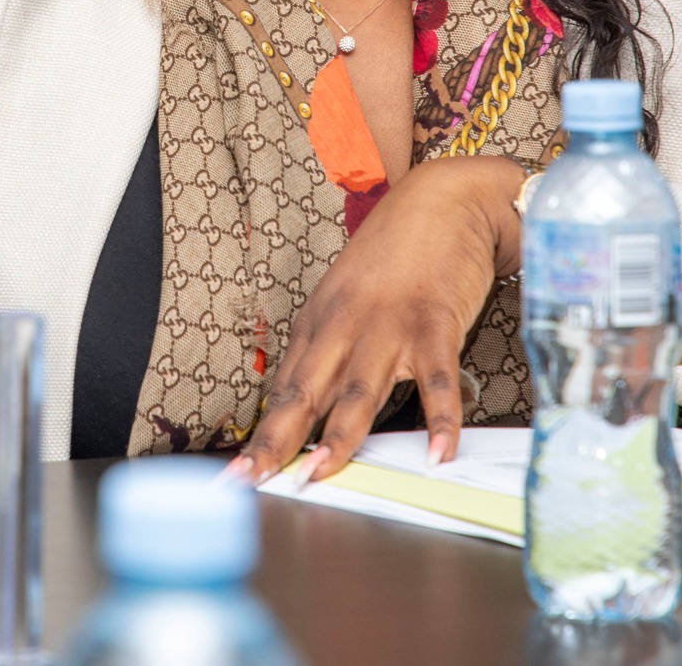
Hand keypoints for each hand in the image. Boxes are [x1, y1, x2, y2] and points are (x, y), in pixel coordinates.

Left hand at [231, 155, 524, 485]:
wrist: (442, 198)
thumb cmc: (396, 254)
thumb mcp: (349, 298)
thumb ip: (334, 350)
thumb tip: (314, 406)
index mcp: (319, 322)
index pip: (285, 387)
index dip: (263, 432)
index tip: (239, 472)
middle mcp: (345, 325)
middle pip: (306, 392)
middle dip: (276, 440)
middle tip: (250, 482)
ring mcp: (389, 325)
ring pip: (359, 389)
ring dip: (338, 437)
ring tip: (319, 476)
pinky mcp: (434, 321)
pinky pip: (436, 378)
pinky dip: (440, 419)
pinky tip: (438, 453)